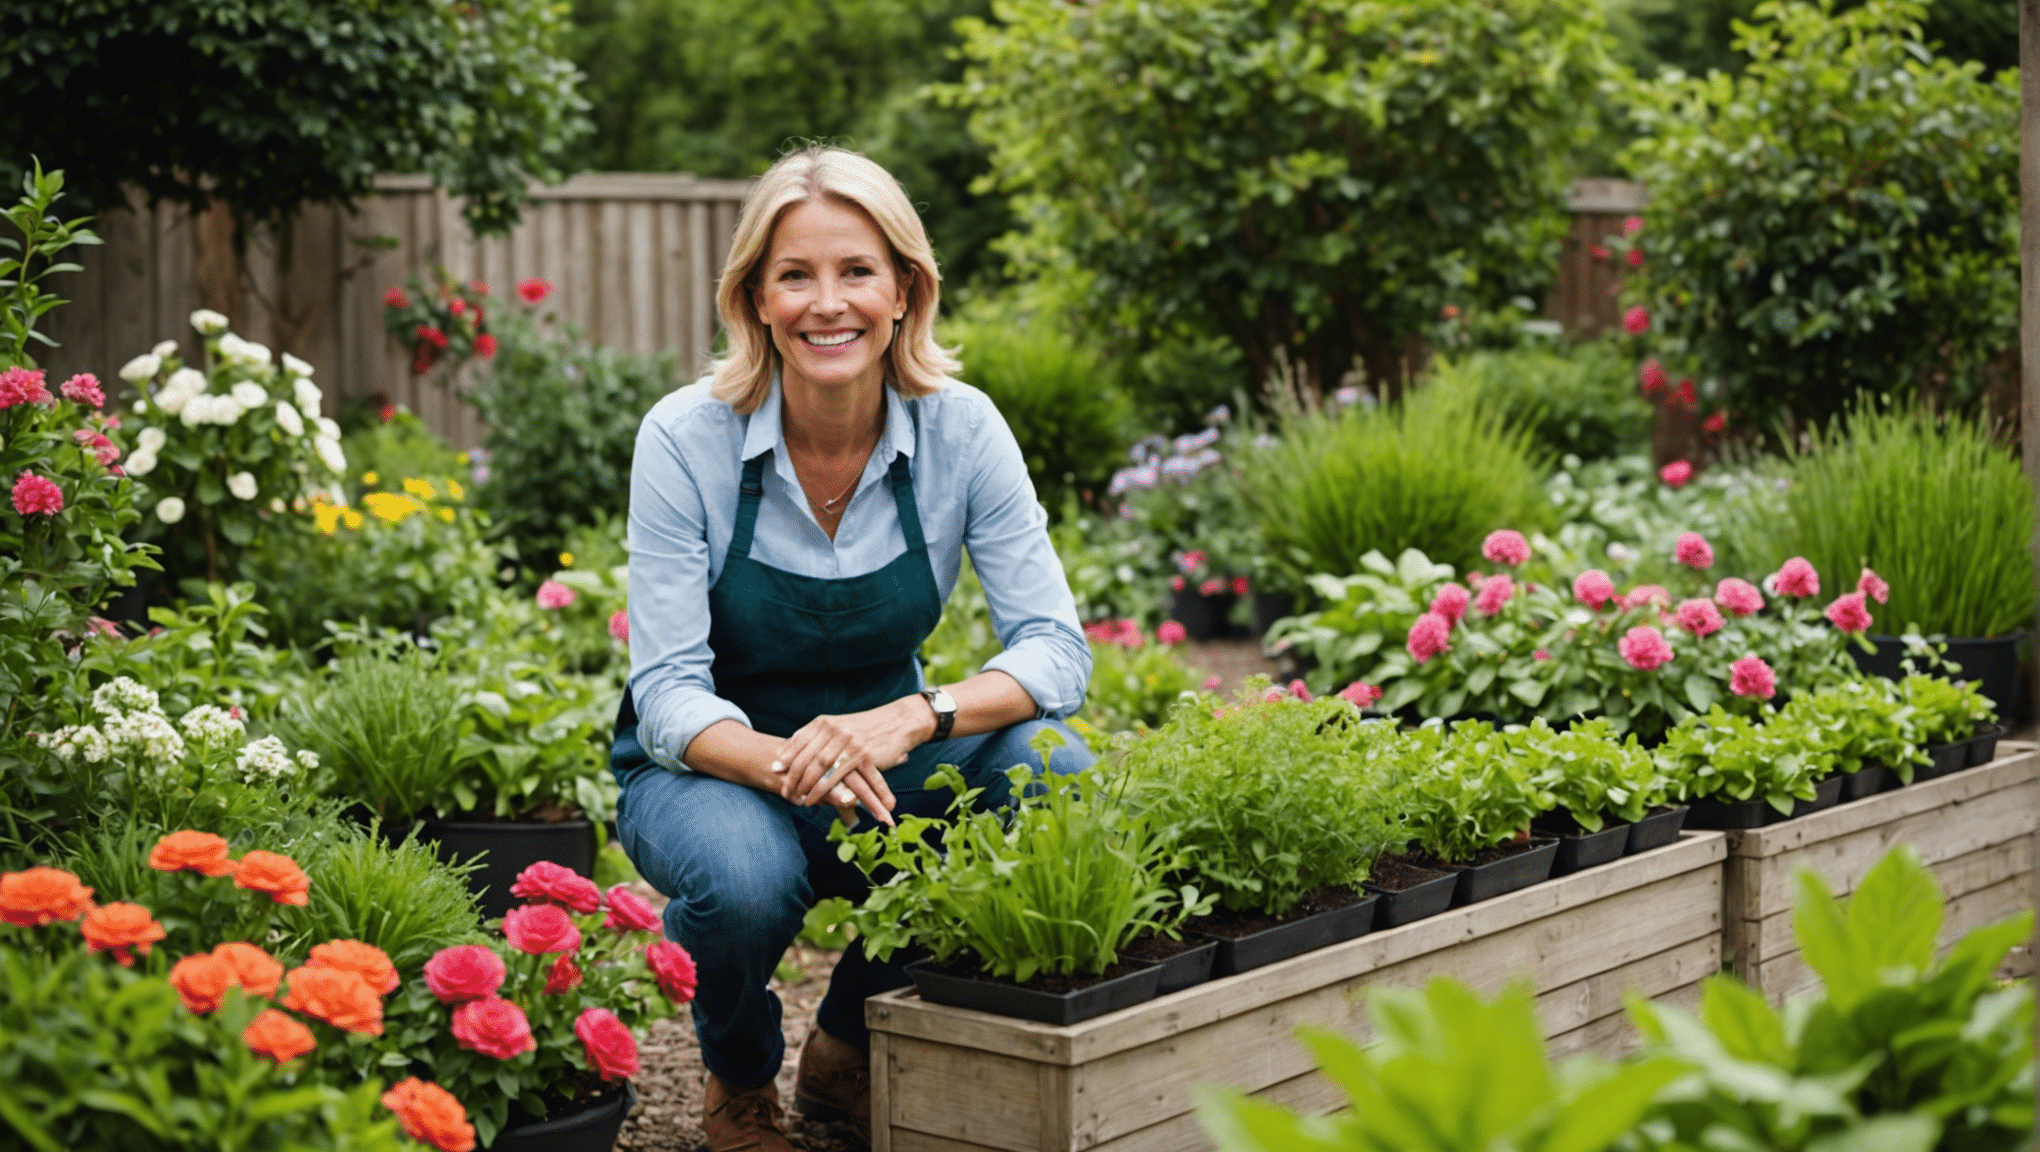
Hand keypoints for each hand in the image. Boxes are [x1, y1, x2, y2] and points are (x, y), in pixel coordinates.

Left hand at [771, 698, 931, 825]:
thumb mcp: (840, 725)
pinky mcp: (861, 755)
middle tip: (784, 791)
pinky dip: (823, 789)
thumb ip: (819, 736)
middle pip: (805, 756)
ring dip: (805, 786)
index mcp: (825, 722)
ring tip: (797, 799)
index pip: (798, 740)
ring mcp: (847, 742)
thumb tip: (792, 748)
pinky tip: (815, 798)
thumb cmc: (867, 728)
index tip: (775, 771)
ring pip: (818, 767)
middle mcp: (834, 730)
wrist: (898, 722)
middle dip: (792, 777)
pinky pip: (836, 775)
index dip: (785, 757)